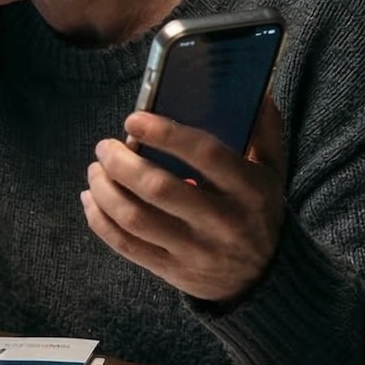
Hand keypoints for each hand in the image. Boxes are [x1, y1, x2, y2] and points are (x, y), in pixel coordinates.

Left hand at [81, 93, 287, 302]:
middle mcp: (222, 221)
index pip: (204, 154)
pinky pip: (127, 246)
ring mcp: (196, 250)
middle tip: (104, 146)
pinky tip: (91, 200)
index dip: (165, 134)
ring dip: (105, 190)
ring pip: (136, 219)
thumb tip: (256, 87)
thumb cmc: (260, 210)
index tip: (134, 120)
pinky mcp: (174, 271)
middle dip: (121, 163)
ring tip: (95, 170)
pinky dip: (100, 221)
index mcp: (249, 189)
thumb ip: (264, 129)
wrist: (264, 278)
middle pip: (158, 188)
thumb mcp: (273, 171)